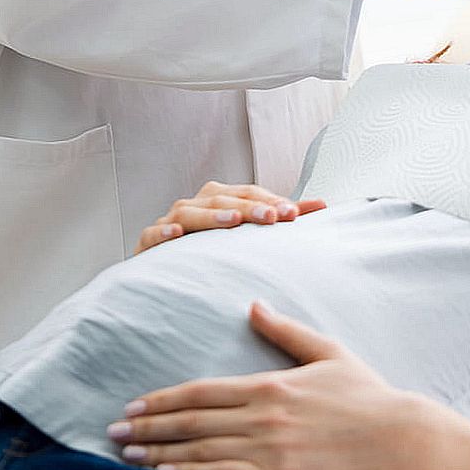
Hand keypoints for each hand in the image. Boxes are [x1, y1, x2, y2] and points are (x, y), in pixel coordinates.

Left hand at [106, 300, 416, 469]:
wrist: (400, 437)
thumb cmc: (367, 395)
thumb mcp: (326, 352)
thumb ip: (284, 330)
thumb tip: (253, 304)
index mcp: (268, 384)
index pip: (201, 391)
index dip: (162, 399)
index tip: (134, 405)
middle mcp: (261, 414)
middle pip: (191, 420)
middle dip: (148, 426)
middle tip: (113, 432)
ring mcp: (268, 448)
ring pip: (199, 449)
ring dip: (159, 453)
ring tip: (128, 457)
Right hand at [135, 182, 326, 254]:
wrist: (164, 275)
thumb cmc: (211, 252)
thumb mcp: (247, 236)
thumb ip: (280, 218)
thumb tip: (322, 205)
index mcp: (219, 201)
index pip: (247, 194)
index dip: (270, 200)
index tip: (295, 213)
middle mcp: (195, 206)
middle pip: (222, 199)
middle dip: (249, 207)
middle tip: (274, 217)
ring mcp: (170, 223)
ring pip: (189, 212)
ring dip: (212, 216)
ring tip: (234, 222)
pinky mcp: (147, 244)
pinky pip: (151, 235)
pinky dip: (163, 233)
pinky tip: (176, 235)